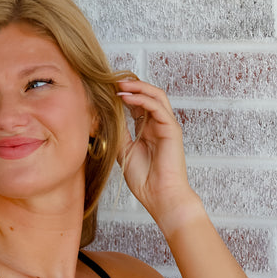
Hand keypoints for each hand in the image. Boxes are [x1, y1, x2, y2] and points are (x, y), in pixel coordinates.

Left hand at [116, 79, 199, 236]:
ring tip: (118, 84)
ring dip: (136, 87)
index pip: (137, 104)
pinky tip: (126, 97)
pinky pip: (157, 107)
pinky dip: (142, 99)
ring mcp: (166, 125)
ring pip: (155, 95)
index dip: (123, 95)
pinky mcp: (172, 129)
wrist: (160, 196)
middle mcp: (158, 124)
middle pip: (147, 95)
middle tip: (111, 81)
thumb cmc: (145, 180)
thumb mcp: (124, 153)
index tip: (105, 90)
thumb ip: (119, 134)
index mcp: (148, 130)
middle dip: (130, 86)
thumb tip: (105, 118)